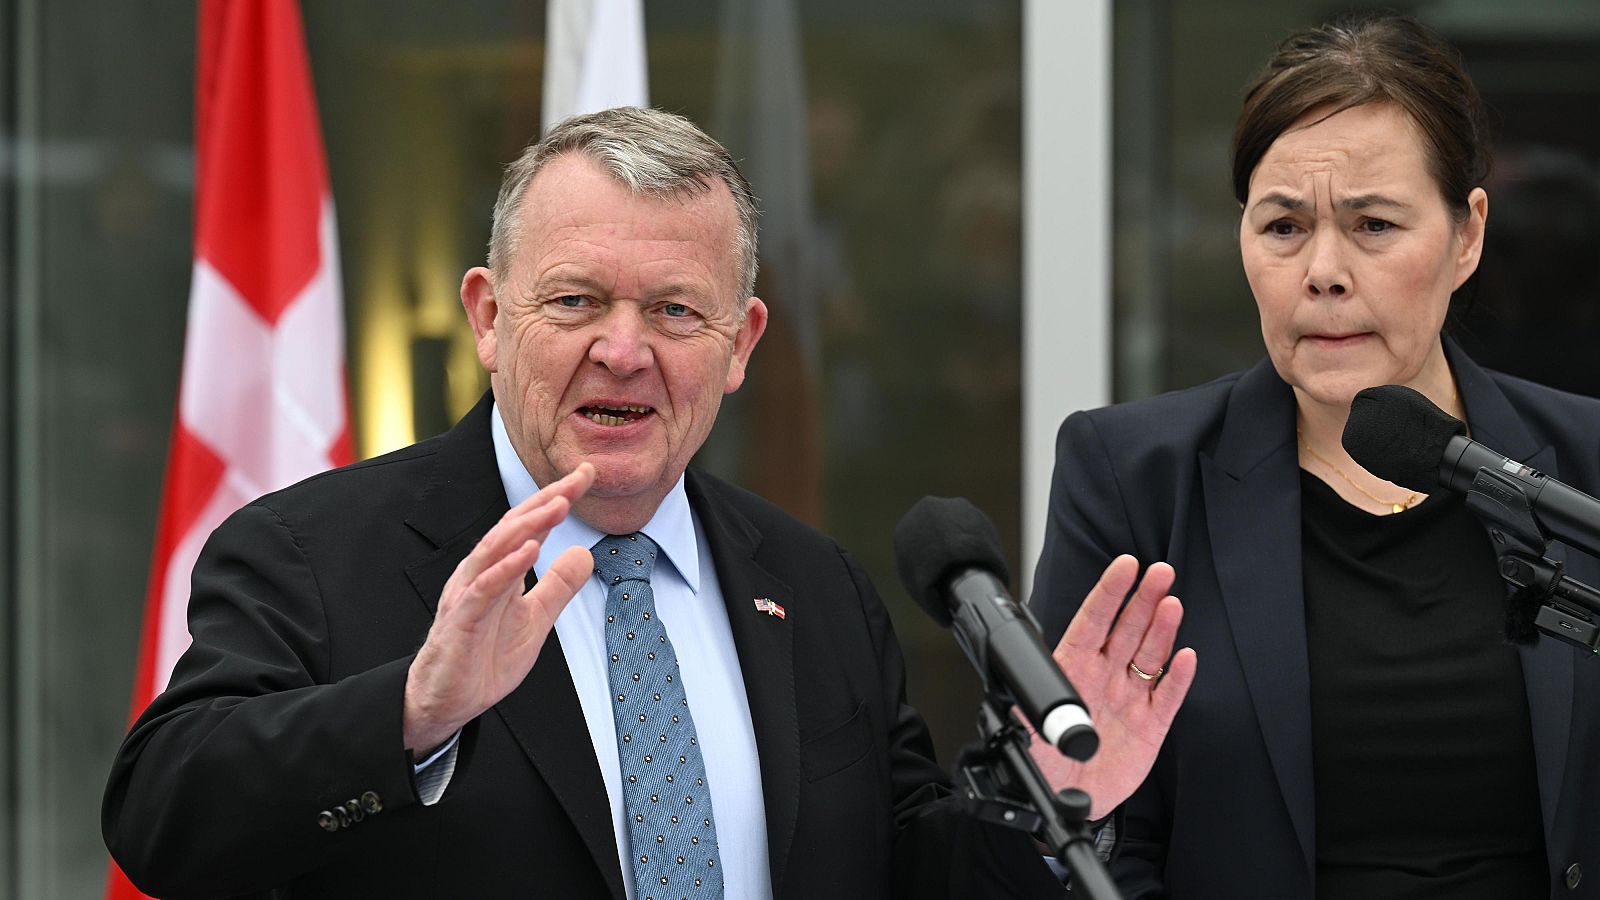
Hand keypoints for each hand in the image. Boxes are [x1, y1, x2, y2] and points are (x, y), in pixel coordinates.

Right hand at [403, 463, 597, 752]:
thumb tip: (585, 553)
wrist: (447, 701)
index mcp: (500, 570)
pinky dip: (506, 567)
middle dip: (546, 499)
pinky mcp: (461, 620)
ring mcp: (469, 594)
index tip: (586, 475)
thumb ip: (558, 587)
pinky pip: (483, 589)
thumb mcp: (536, 620)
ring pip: (496, 548)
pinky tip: (529, 551)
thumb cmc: (485, 657)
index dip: (558, 498)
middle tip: (578, 478)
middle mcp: (482, 573)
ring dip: (527, 524)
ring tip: (558, 503)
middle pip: (514, 526)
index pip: (531, 525)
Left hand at [1028, 555, 1195, 819]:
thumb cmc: (1044, 758)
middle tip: (1160, 571)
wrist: (1064, 797)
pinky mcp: (1150, 726)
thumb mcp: (1025, 725)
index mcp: (1073, 667)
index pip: (1093, 621)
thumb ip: (1030, 703)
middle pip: (1128, 629)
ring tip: (1171, 602)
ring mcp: (1130, 698)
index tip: (1125, 566)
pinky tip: (1185, 656)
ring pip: (1150, 654)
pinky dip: (1178, 677)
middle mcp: (1104, 676)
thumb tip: (1030, 689)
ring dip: (1162, 628)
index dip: (1110, 592)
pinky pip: (1167, 696)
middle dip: (1144, 599)